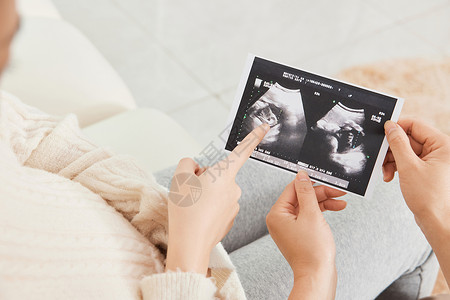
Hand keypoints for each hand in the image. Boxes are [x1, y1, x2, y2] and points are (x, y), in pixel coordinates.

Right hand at [165, 124, 269, 274]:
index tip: (266, 126)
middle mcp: (234, 188)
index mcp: (224, 174)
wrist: (191, 244)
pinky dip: (208, 207)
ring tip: (193, 206)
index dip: (254, 136)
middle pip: (218, 174)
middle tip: (190, 191)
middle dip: (204, 178)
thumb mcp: (179, 178)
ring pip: (217, 190)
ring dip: (205, 193)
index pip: (242, 150)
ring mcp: (233, 204)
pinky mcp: (230, 218)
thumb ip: (188, 164)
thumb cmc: (186, 211)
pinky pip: (218, 205)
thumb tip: (197, 169)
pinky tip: (199, 216)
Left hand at [266, 171, 345, 299]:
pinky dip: (322, 212)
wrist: (317, 275)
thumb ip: (306, 193)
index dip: (310, 182)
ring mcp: (289, 227)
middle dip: (321, 193)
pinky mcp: (299, 233)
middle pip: (301, 197)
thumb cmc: (312, 251)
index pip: (292, 189)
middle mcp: (280, 220)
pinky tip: (336, 208)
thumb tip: (301, 176)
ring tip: (341, 200)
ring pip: (307, 206)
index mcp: (276, 214)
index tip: (324, 178)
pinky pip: (309, 216)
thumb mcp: (311, 214)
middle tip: (338, 190)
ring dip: (324, 202)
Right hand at [383, 119, 449, 224]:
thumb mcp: (408, 166)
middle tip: (381, 157)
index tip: (382, 132)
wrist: (436, 221)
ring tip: (386, 172)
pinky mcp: (426, 170)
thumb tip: (390, 127)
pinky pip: (407, 161)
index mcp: (442, 145)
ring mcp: (433, 161)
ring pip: (405, 150)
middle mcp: (439, 150)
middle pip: (408, 138)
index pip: (416, 125)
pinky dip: (396, 167)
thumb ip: (398, 143)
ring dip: (392, 160)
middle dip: (392, 149)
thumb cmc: (430, 197)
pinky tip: (390, 176)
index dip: (397, 127)